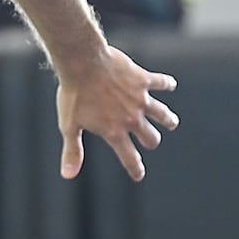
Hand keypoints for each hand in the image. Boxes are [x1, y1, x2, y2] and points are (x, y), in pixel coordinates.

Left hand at [55, 45, 178, 181]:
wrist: (82, 64)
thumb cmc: (73, 94)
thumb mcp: (69, 125)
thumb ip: (72, 151)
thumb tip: (68, 175)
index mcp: (114, 131)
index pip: (128, 157)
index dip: (134, 168)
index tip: (138, 175)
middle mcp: (131, 118)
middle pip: (150, 137)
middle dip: (150, 141)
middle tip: (150, 140)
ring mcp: (139, 99)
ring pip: (162, 114)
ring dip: (167, 119)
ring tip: (170, 122)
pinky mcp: (143, 80)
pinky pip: (161, 82)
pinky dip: (167, 84)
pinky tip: (169, 84)